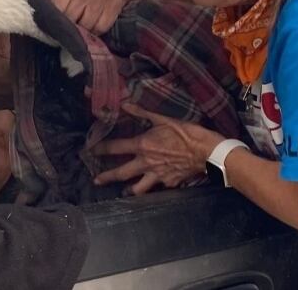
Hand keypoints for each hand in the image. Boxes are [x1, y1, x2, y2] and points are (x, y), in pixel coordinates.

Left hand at [51, 0, 137, 33]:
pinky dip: (95, 32)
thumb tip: (40, 0)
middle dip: (67, 27)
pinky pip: (99, 29)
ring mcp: (99, 2)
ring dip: (82, 31)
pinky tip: (93, 28)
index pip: (56, 8)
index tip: (53, 24)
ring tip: (81, 28)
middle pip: (70, 20)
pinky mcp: (111, 10)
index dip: (53, 19)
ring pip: (84, 27)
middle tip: (67, 29)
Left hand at [92, 104, 224, 194]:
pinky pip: (156, 188)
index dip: (101, 149)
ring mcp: (156, 176)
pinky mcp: (168, 183)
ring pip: (137, 188)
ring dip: (128, 190)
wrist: (205, 151)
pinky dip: (152, 187)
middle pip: (120, 173)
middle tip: (96, 180)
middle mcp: (145, 163)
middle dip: (106, 177)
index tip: (91, 150)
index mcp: (142, 146)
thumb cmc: (185, 132)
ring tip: (123, 192)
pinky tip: (152, 186)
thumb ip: (142, 113)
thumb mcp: (163, 119)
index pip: (116, 148)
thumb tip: (125, 105)